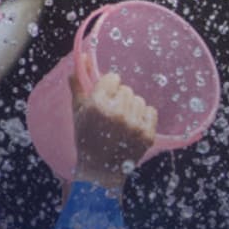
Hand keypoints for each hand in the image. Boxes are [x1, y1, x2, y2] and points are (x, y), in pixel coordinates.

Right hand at [70, 56, 157, 191]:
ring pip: (139, 100)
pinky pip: (151, 111)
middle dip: (119, 99)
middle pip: (126, 89)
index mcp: (97, 105)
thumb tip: (83, 57)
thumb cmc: (86, 138)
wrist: (100, 170)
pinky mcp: (147, 135)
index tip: (105, 97)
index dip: (109, 87)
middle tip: (111, 115)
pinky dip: (144, 117)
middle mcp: (116, 113)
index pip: (113, 78)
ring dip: (131, 108)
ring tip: (121, 122)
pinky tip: (132, 127)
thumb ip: (79, 83)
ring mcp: (133, 124)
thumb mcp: (77, 111)